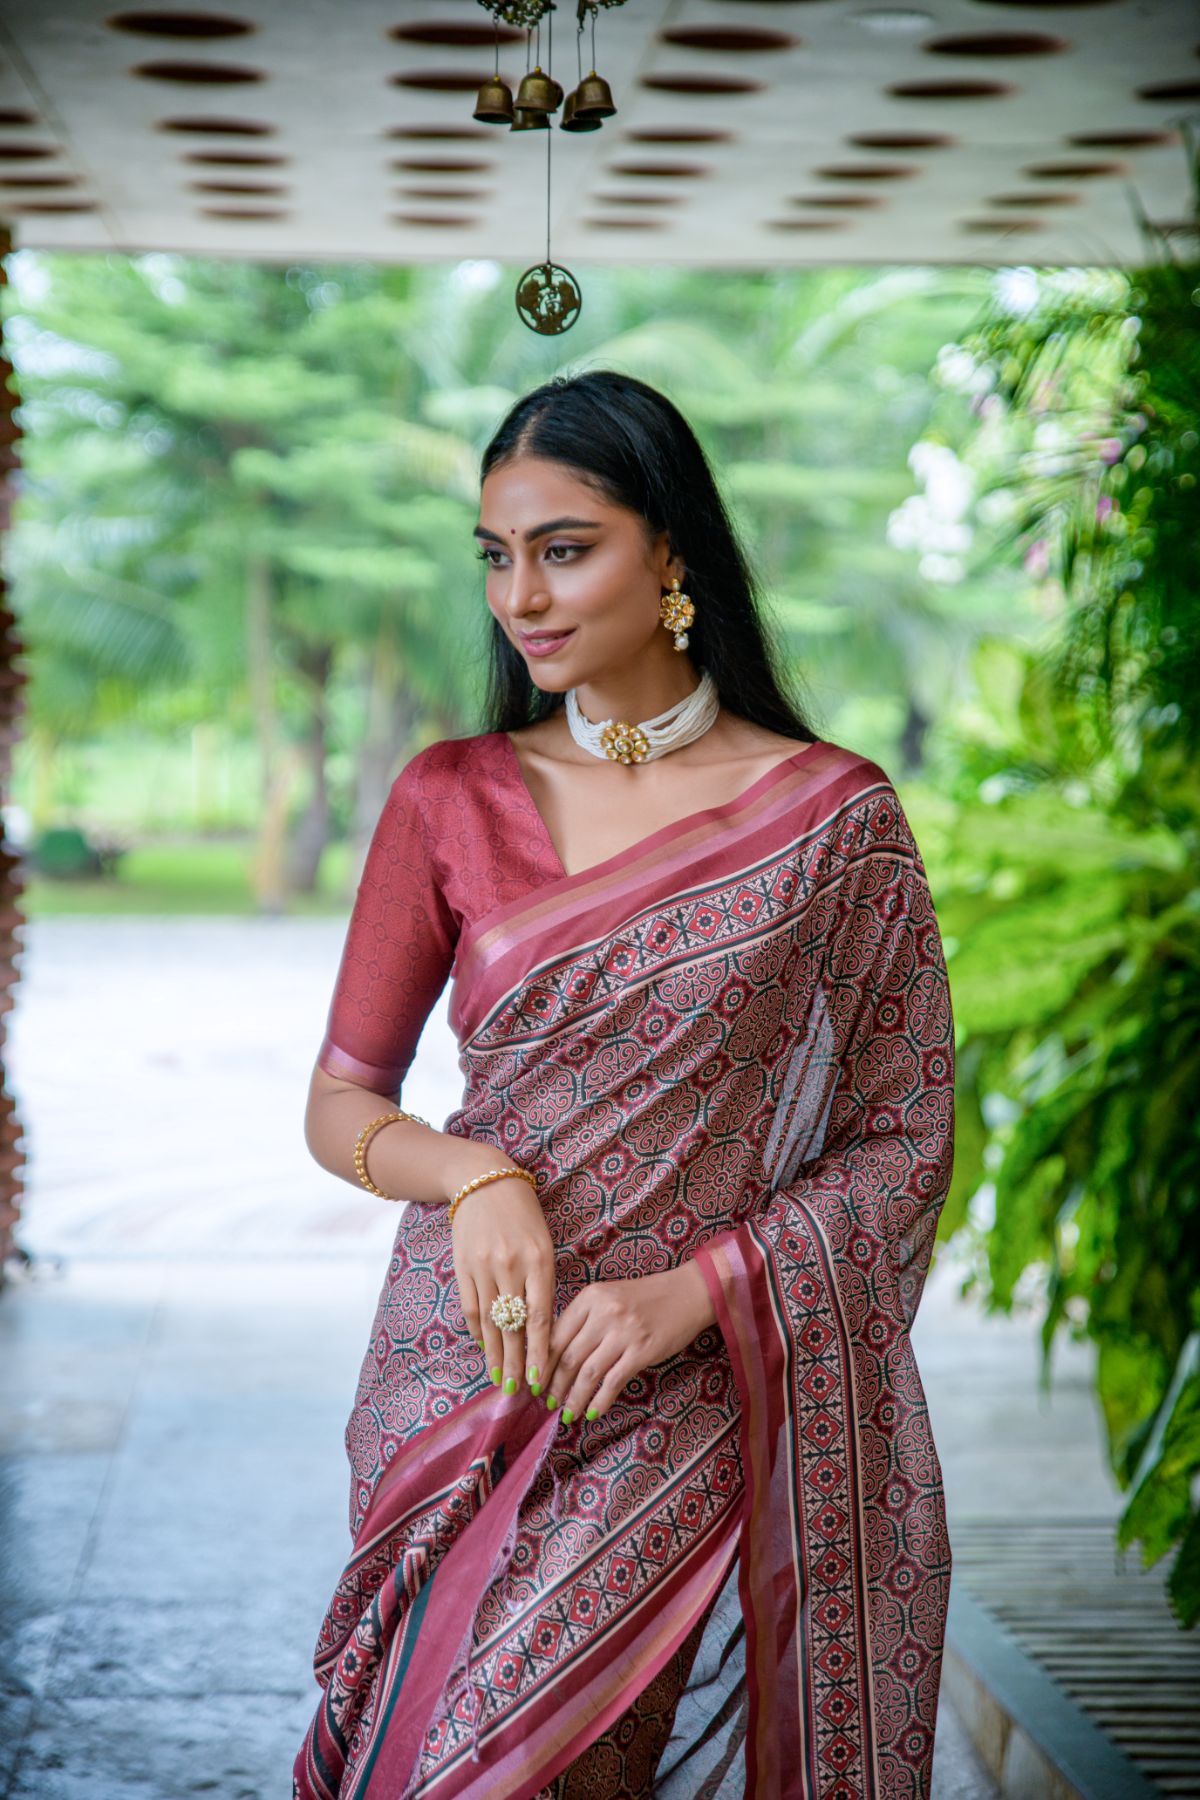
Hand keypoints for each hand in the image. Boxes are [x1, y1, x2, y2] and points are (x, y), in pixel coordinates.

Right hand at [451, 1174, 555, 1399]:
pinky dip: (478, 1332)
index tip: (541, 1379)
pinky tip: (485, 1349)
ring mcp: (483, 1268)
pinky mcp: (462, 1267)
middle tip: (519, 1391)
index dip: (540, 1352)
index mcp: (539, 1261)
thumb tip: (543, 1328)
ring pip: (490, 1323)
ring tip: (500, 1379)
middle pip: (514, 1326)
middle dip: (517, 1362)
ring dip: (495, 1355)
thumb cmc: (523, 1215)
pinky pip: (471, 1308)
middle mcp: (511, 1267)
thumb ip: (543, 1282)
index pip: (540, 1317)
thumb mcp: (543, 1243)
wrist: (483, 1181)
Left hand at [538, 1262, 716, 1423]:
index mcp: (590, 1297)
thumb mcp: (608, 1297)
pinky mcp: (642, 1351)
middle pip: (568, 1356)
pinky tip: (592, 1413)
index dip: (541, 1362)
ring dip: (573, 1397)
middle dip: (553, 1385)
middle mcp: (604, 1313)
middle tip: (546, 1403)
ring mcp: (624, 1332)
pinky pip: (613, 1381)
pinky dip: (599, 1401)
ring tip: (566, 1413)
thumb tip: (554, 1355)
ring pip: (588, 1373)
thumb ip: (583, 1319)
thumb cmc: (644, 1298)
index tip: (532, 1381)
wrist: (686, 1293)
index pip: (555, 1334)